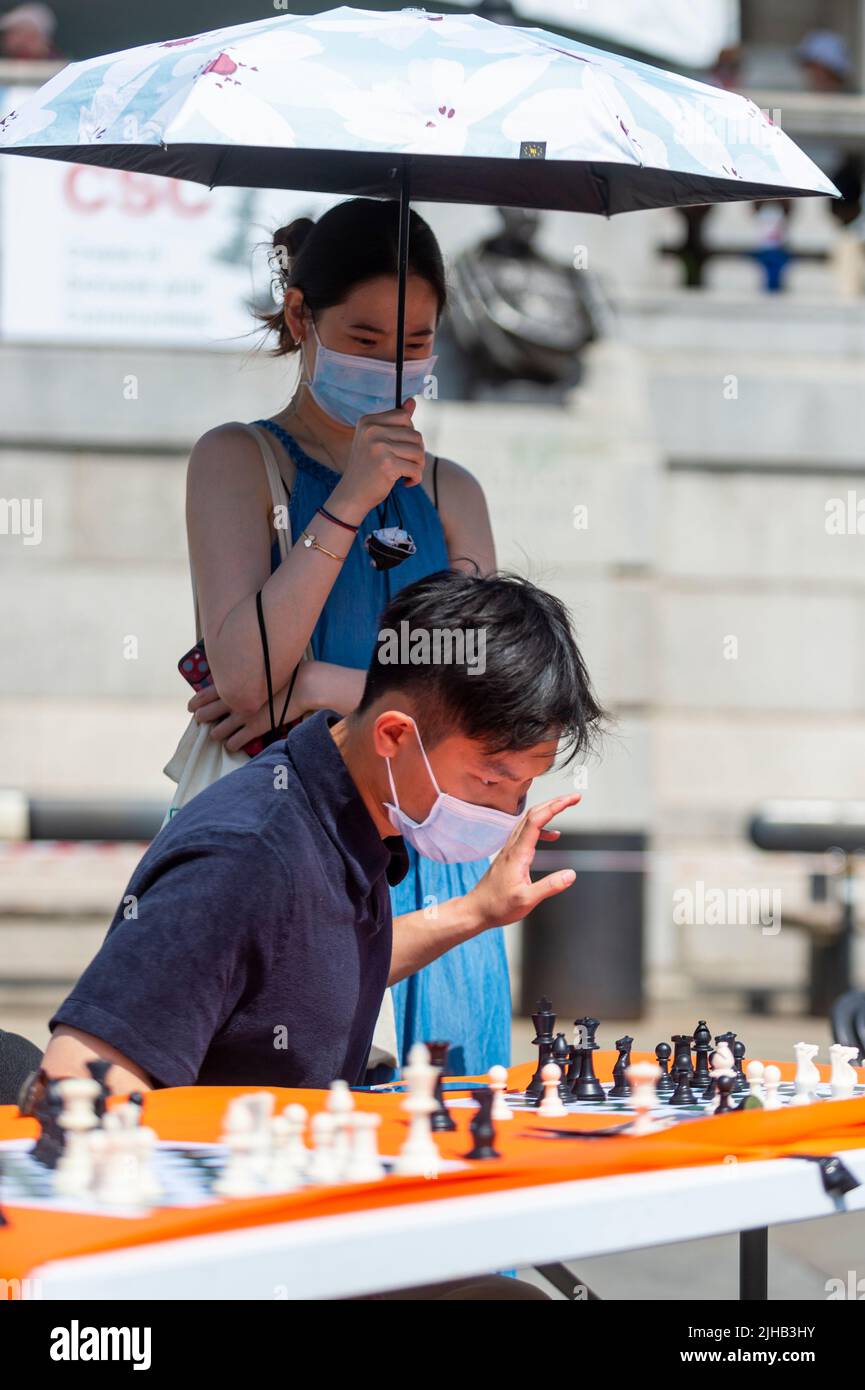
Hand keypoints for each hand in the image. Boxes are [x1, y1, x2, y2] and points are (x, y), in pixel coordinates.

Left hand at [187, 665, 311, 750]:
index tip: (191, 706)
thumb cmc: (286, 674)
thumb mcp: (262, 670)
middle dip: (202, 718)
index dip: (197, 701)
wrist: (302, 685)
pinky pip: (235, 741)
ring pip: (218, 730)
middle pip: (208, 712)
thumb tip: (244, 678)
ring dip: (215, 733)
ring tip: (215, 735)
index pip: (207, 693)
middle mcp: (235, 700)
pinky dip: (231, 744)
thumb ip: (249, 676)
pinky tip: (231, 745)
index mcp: (235, 684)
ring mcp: (243, 715)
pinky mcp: (254, 728)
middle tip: (199, 720)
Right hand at [329, 398, 424, 518]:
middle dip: (417, 452)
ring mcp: (379, 447)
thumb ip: (395, 422)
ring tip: (407, 473)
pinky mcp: (387, 465)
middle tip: (406, 464)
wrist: (352, 494)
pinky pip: (416, 469)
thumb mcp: (377, 441)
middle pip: (415, 435)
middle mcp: (372, 431)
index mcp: (368, 421)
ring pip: (419, 451)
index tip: (400, 448)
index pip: (404, 417)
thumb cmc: (368, 468)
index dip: (409, 434)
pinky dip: (415, 478)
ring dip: (418, 466)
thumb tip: (412, 401)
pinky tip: (406, 482)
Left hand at [465, 793, 581, 931]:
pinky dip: (542, 828)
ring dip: (548, 811)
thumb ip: (549, 886)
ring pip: (529, 821)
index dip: (556, 806)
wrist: (476, 910)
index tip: (572, 799)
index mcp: (518, 853)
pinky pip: (527, 833)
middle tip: (574, 798)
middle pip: (533, 814)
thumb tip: (571, 874)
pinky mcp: (510, 855)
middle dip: (555, 802)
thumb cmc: (498, 906)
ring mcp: (510, 849)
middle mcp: (512, 846)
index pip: (537, 820)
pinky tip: (553, 836)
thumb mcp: (527, 901)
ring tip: (566, 807)